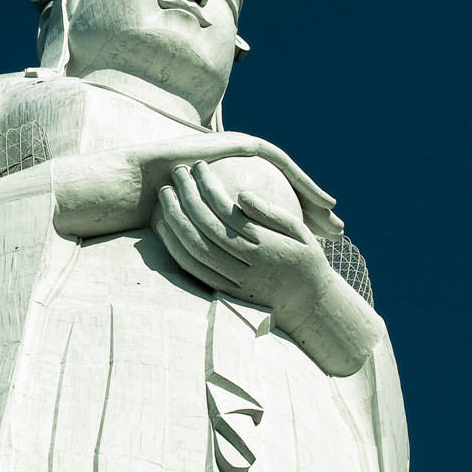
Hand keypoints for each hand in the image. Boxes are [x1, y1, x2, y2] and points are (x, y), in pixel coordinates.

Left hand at [151, 160, 333, 328]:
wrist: (306, 304)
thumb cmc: (305, 259)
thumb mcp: (300, 233)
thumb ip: (272, 214)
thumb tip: (241, 194)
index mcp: (266, 246)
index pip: (227, 212)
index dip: (209, 187)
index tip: (199, 167)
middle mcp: (247, 265)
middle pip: (206, 227)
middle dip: (187, 196)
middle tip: (177, 172)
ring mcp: (233, 281)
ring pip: (194, 248)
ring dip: (175, 219)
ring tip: (165, 194)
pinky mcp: (223, 292)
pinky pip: (192, 269)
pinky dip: (175, 247)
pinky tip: (165, 226)